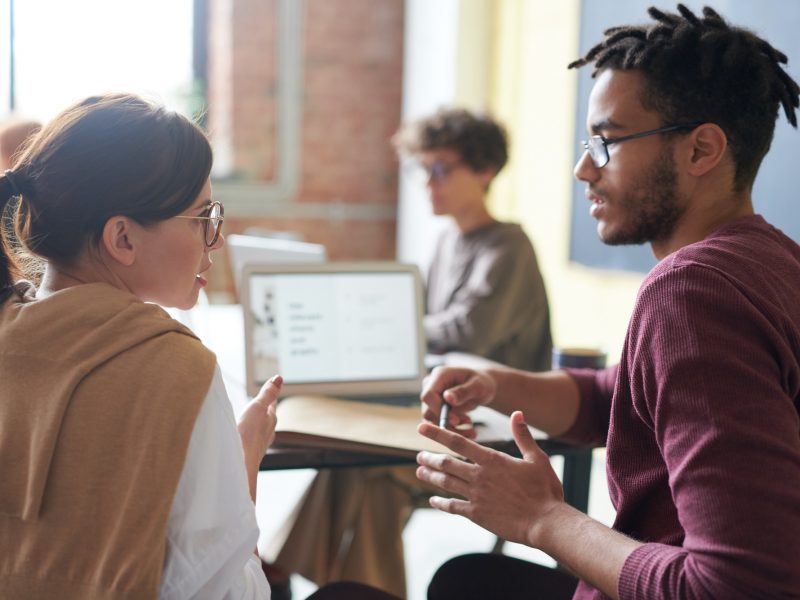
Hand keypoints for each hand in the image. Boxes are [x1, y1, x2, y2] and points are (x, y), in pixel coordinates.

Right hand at [237, 375, 281, 478]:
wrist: (241, 463)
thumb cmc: (249, 434)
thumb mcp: (258, 407)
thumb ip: (268, 393)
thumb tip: (279, 378)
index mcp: (271, 419)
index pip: (272, 404)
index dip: (271, 395)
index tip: (275, 386)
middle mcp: (268, 432)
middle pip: (268, 418)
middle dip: (265, 410)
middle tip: (264, 403)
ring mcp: (260, 444)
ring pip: (261, 430)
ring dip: (257, 424)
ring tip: (254, 420)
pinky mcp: (251, 453)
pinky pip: (252, 440)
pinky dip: (250, 435)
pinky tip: (245, 439)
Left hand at [415, 411, 563, 547]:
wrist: (545, 522)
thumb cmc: (544, 490)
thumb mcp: (537, 458)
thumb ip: (523, 435)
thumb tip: (517, 413)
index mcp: (491, 460)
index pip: (458, 442)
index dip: (437, 433)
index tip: (422, 427)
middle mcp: (479, 476)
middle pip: (446, 463)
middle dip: (430, 458)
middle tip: (419, 455)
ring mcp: (476, 496)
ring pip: (446, 483)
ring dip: (431, 476)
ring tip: (420, 471)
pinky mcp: (477, 515)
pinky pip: (453, 507)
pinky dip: (441, 503)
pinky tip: (433, 500)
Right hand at [420, 366, 496, 437]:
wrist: (480, 388)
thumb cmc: (481, 383)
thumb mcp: (478, 386)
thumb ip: (463, 391)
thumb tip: (447, 398)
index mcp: (440, 375)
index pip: (428, 396)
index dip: (438, 410)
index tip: (456, 420)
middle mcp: (431, 386)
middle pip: (428, 411)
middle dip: (447, 422)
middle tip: (468, 423)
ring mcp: (431, 398)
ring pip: (432, 421)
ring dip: (451, 429)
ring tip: (470, 428)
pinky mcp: (434, 408)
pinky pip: (437, 424)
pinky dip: (452, 431)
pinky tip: (467, 431)